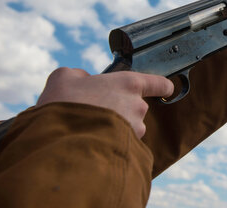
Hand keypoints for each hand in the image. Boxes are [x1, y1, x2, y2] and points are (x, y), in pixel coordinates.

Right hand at [37, 68, 173, 137]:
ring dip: (115, 129)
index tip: (165, 89)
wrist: (62, 144)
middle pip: (136, 107)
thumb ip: (78, 75)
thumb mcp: (64, 79)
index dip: (162, 86)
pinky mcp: (129, 151)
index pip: (159, 83)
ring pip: (129, 128)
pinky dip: (110, 144)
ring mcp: (135, 131)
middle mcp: (138, 107)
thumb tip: (82, 79)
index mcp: (129, 84)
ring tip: (89, 130)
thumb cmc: (65, 106)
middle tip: (95, 113)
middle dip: (120, 110)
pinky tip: (91, 144)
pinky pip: (122, 145)